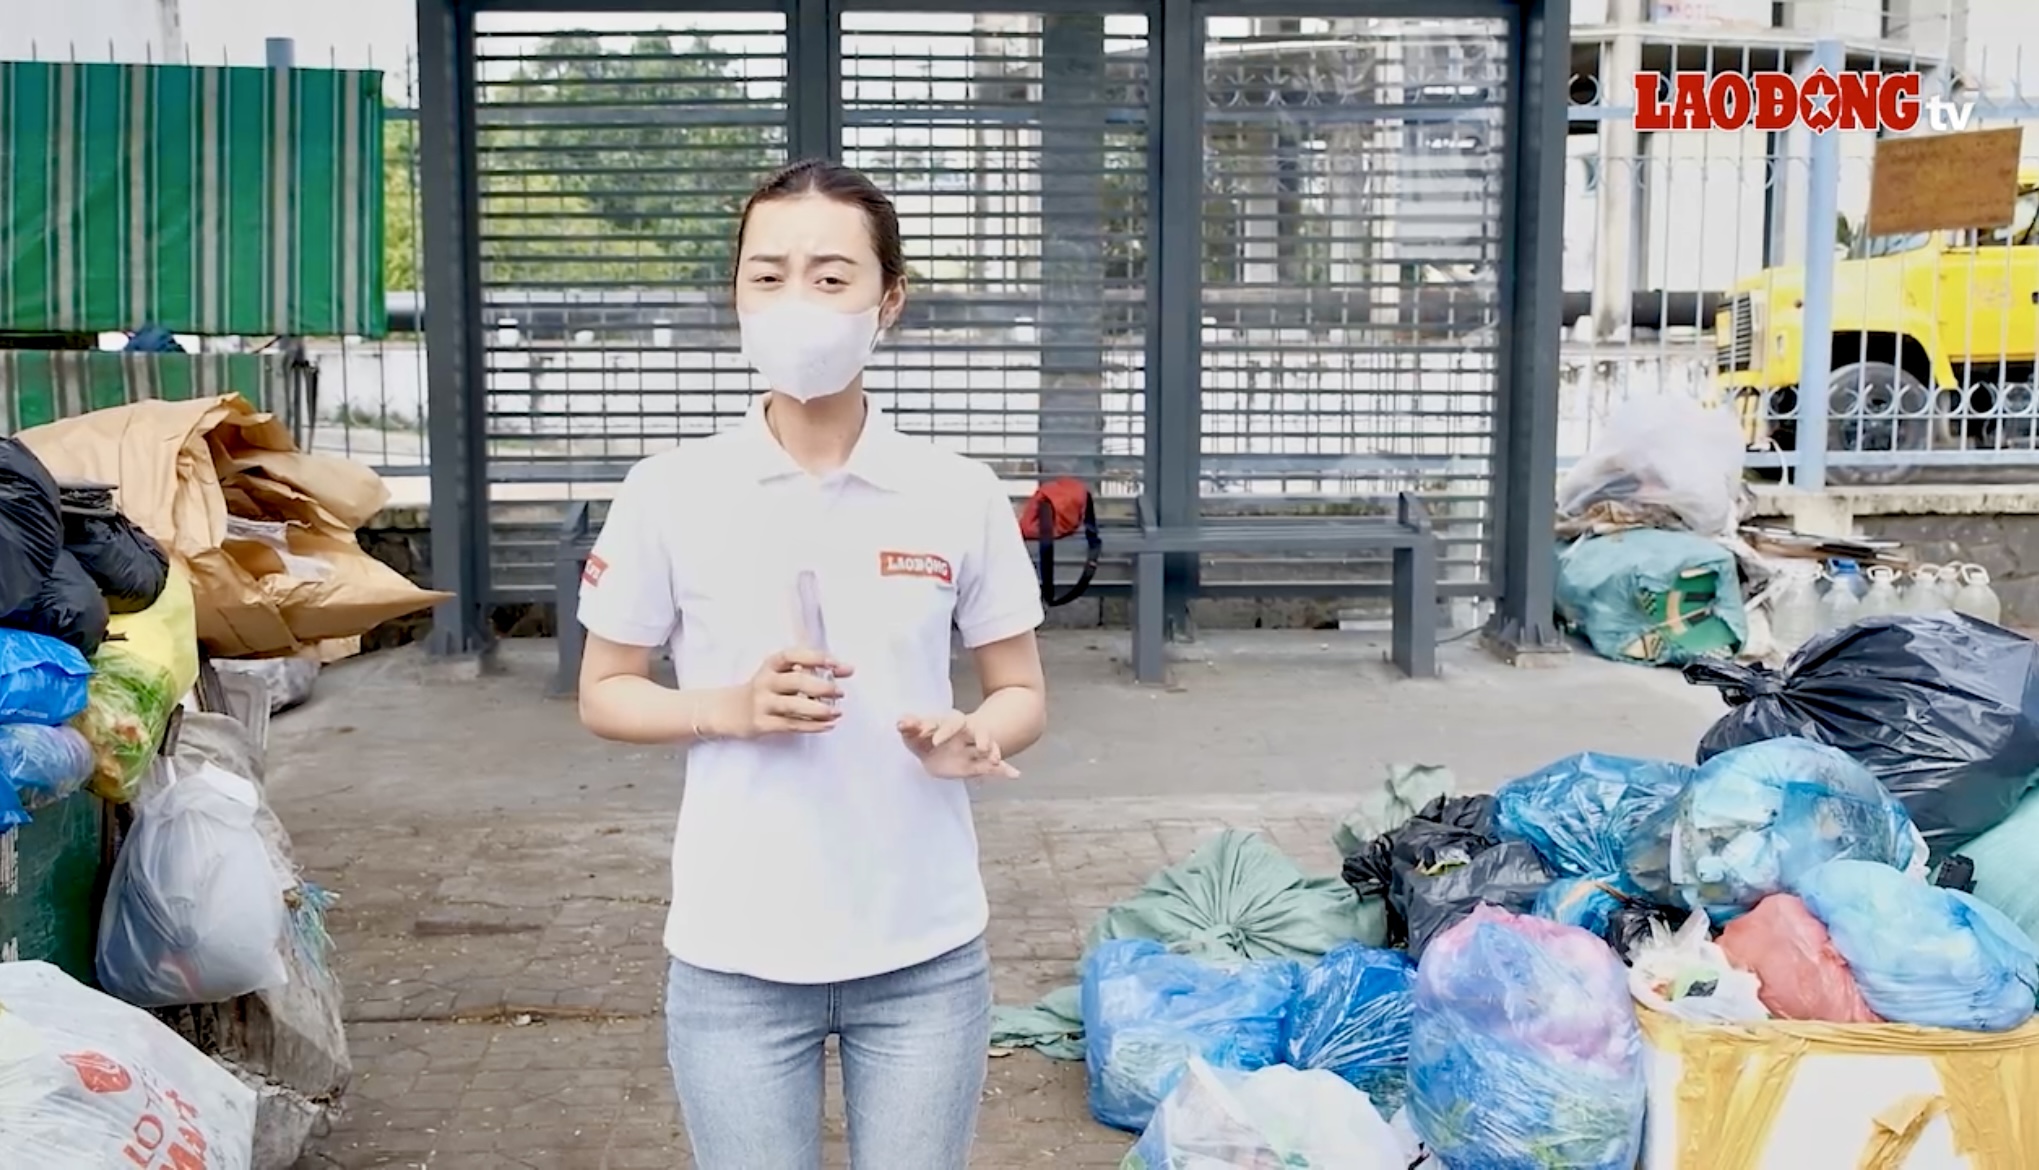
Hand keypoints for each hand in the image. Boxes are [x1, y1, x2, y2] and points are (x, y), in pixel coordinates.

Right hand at [714, 648, 854, 739]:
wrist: (730, 710)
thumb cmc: (765, 689)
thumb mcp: (780, 673)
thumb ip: (810, 670)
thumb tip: (846, 669)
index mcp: (771, 665)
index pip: (793, 655)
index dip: (815, 658)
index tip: (835, 664)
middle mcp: (765, 682)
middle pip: (795, 681)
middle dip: (821, 686)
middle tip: (840, 692)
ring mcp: (763, 703)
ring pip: (793, 706)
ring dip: (819, 709)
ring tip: (836, 711)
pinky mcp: (763, 723)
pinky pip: (791, 725)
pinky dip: (813, 726)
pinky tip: (828, 724)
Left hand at [897, 710, 1019, 778]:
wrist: (936, 753)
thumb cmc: (924, 740)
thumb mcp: (914, 736)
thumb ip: (908, 727)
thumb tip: (900, 722)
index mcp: (949, 724)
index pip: (950, 722)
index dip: (943, 730)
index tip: (934, 741)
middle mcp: (965, 733)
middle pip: (975, 730)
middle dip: (978, 737)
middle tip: (978, 747)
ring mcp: (974, 748)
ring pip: (987, 745)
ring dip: (991, 749)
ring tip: (994, 758)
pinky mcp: (979, 764)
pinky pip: (994, 766)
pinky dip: (1005, 770)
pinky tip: (1014, 775)